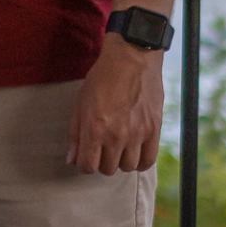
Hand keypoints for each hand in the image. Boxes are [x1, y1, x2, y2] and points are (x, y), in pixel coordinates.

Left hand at [68, 35, 164, 175]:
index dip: (85, 163)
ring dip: (121, 161)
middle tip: (102, 149)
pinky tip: (134, 153)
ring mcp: (137, 134)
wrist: (131, 57)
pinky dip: (140, 162)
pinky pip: (148, 160)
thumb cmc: (103, 77)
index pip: (88, 166)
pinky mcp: (154, 129)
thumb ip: (76, 133)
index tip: (87, 155)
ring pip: (127, 167)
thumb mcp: (81, 102)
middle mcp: (116, 135)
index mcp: (95, 128)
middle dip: (102, 161)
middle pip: (107, 169)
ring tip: (119, 149)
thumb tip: (72, 159)